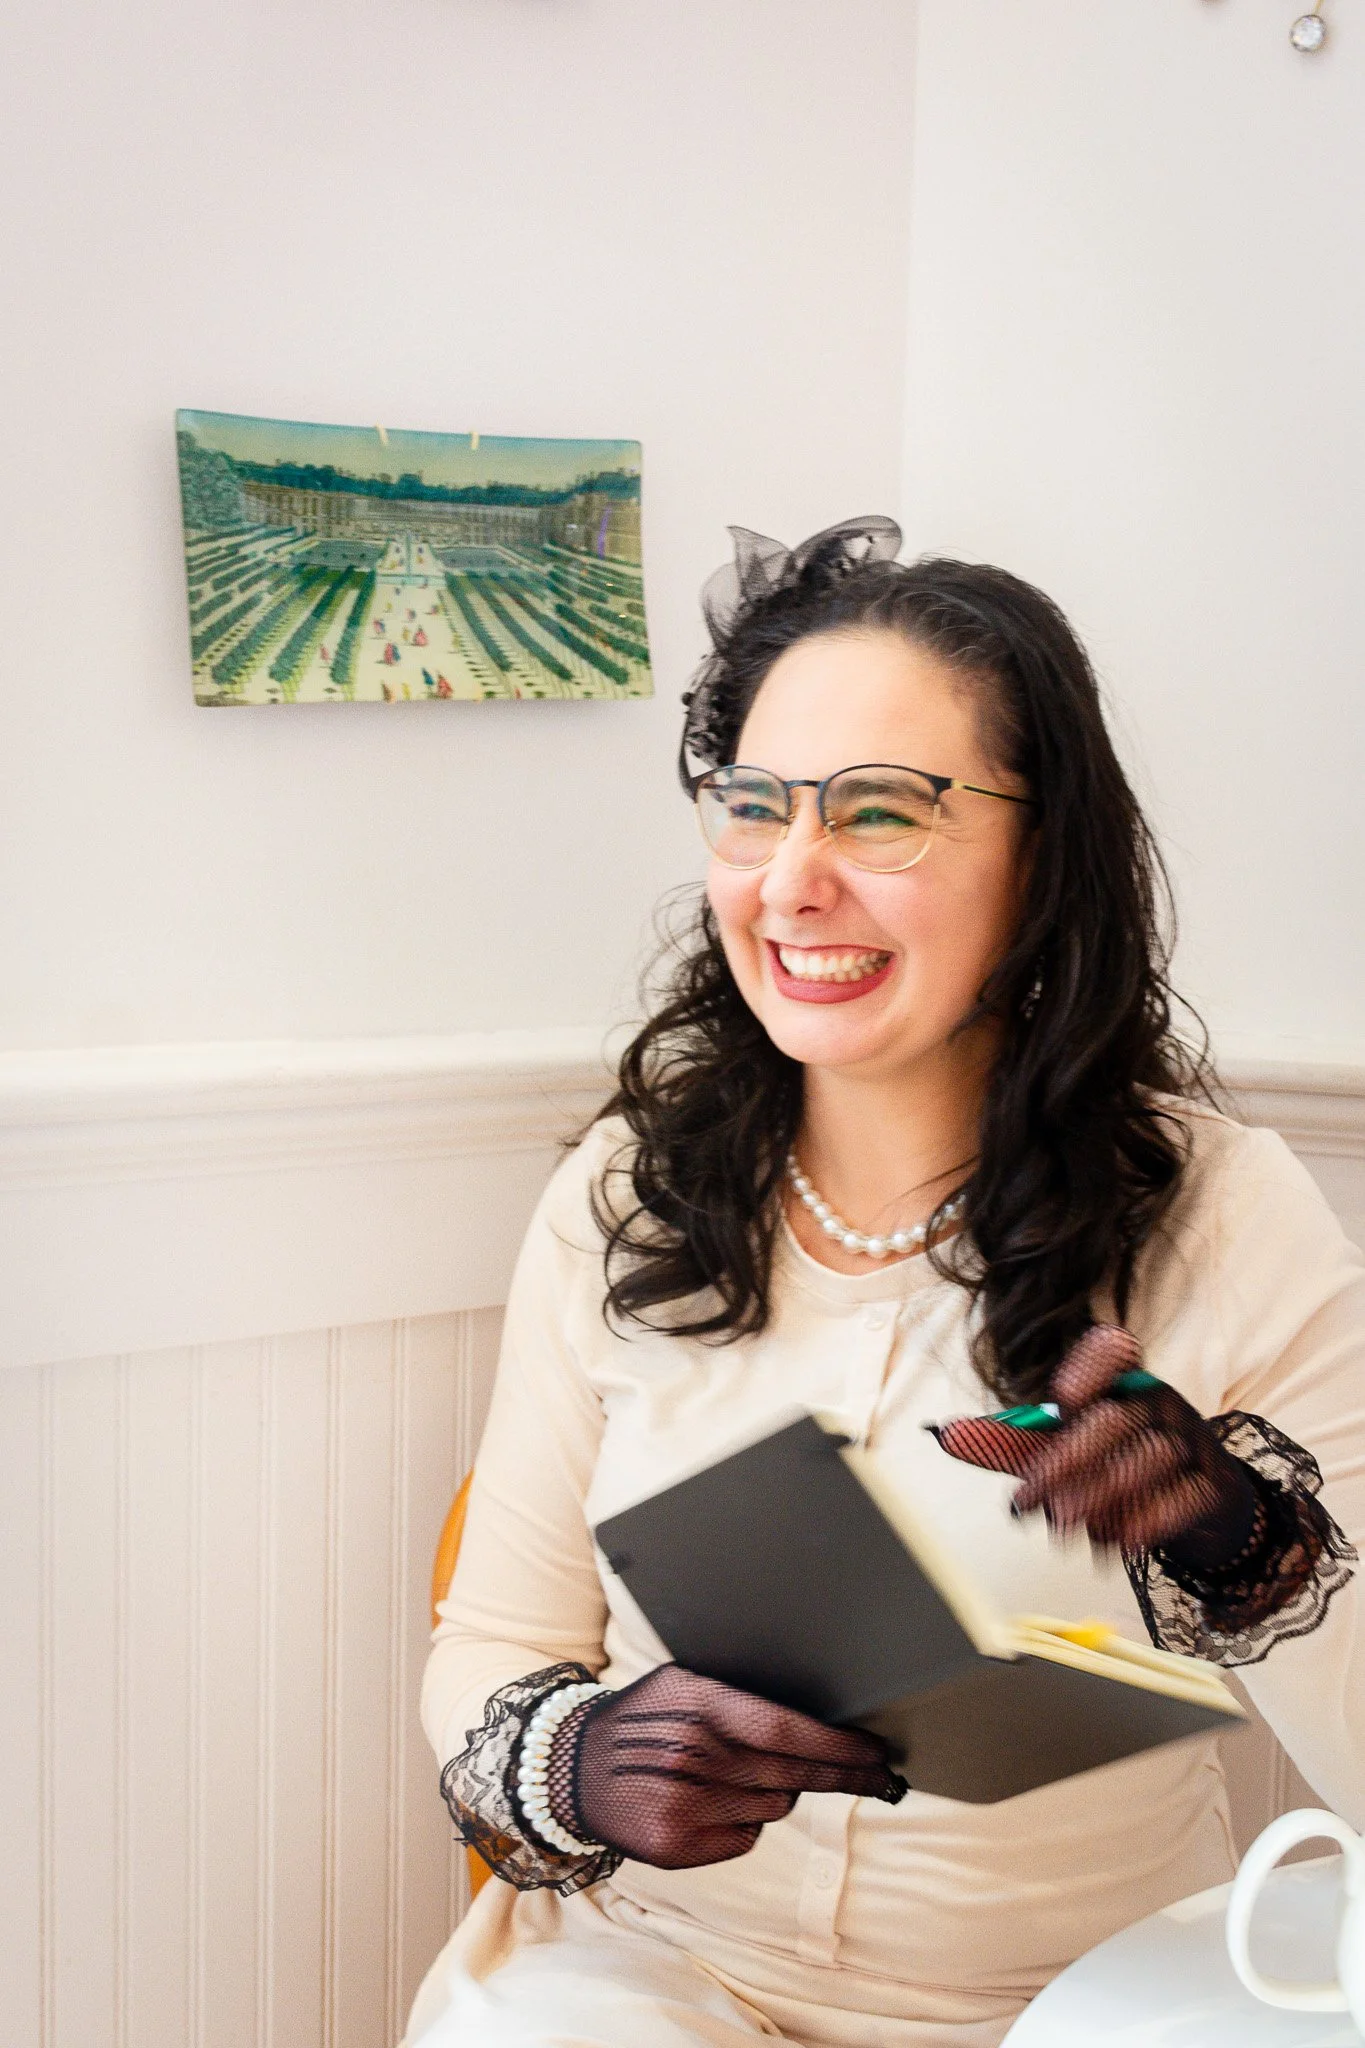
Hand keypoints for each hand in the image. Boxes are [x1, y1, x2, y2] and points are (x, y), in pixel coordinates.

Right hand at [549, 1663, 905, 1868]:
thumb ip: (737, 1696)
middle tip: (877, 1774)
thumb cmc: (642, 1719)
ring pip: (774, 1807)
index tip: (875, 1751)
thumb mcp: (683, 1683)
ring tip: (742, 1775)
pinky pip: (745, 1838)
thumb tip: (812, 1714)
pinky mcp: (676, 1846)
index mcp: (698, 1706)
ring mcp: (684, 1805)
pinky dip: (746, 1823)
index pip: (786, 1729)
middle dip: (842, 1775)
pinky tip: (716, 1803)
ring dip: (777, 1792)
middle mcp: (692, 1755)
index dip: (838, 1745)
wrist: (572, 1769)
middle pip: (792, 1774)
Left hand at [933, 1325, 1259, 1563]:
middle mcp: (1159, 1401)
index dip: (1089, 1367)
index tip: (1059, 1398)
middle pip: (1114, 1420)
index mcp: (1121, 1381)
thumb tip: (947, 1435)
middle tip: (1030, 1505)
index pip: (1112, 1352)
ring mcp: (1192, 1439)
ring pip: (1149, 1458)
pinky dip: (1153, 1519)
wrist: (1199, 1503)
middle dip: (1066, 1463)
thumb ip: (1012, 1444)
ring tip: (1065, 1529)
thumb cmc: (1118, 1464)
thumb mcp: (1066, 1451)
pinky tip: (1122, 1543)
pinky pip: (1187, 1494)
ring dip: (1103, 1496)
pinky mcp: (1214, 1482)